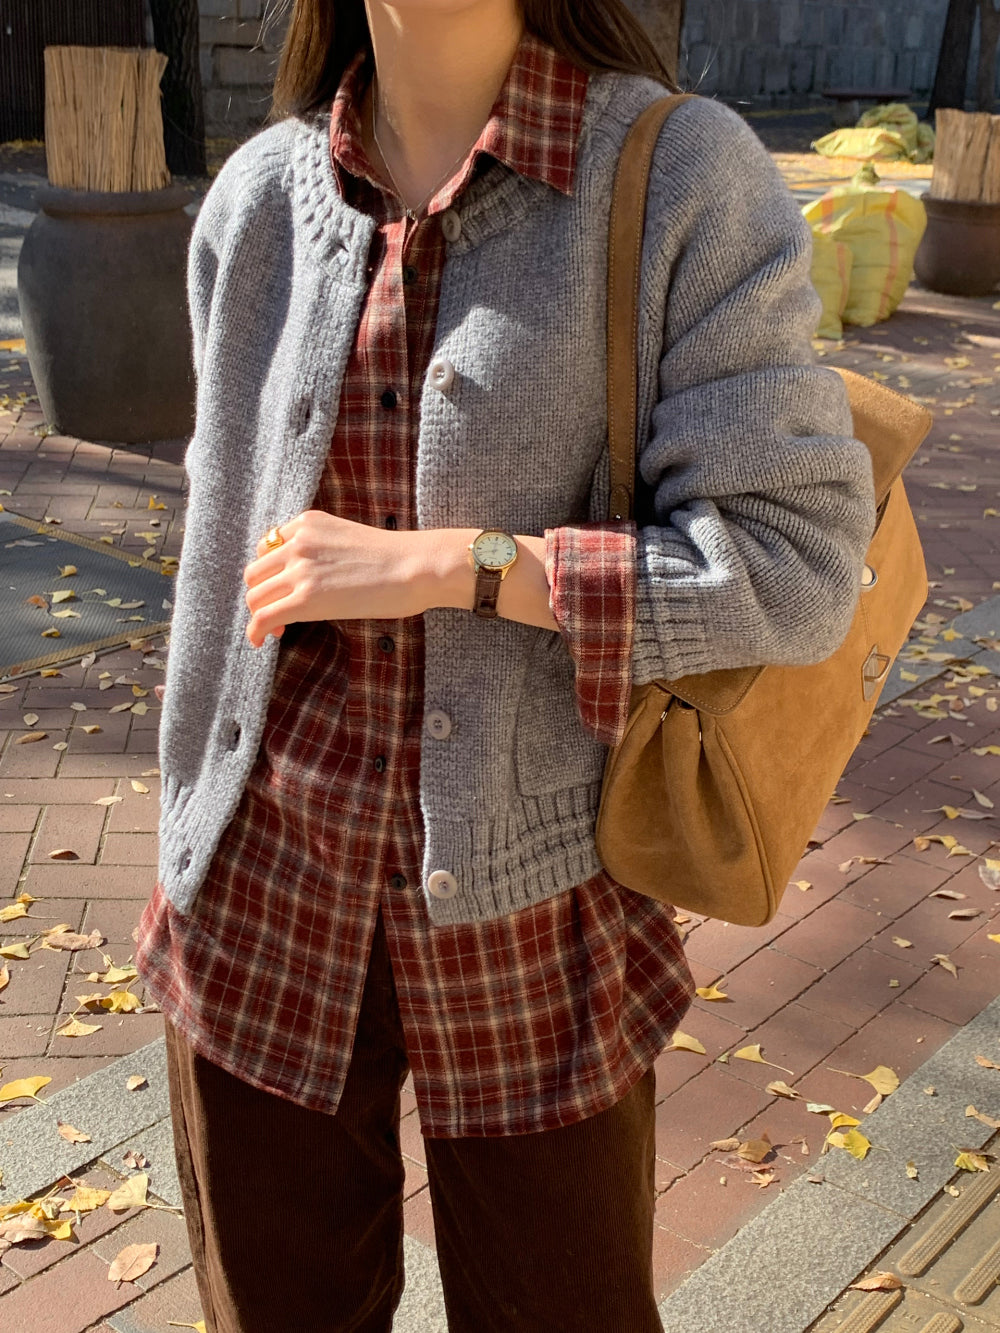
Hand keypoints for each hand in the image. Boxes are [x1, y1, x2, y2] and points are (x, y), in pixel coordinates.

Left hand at [243, 510, 430, 647]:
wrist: (416, 567)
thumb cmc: (396, 559)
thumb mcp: (347, 539)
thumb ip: (322, 551)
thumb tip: (312, 580)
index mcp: (307, 523)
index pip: (267, 548)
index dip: (269, 573)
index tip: (282, 590)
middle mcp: (298, 542)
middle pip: (255, 573)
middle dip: (261, 595)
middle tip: (279, 613)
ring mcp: (300, 569)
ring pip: (255, 596)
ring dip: (259, 614)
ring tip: (277, 629)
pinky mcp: (306, 598)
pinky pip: (263, 616)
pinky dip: (254, 631)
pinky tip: (259, 641)